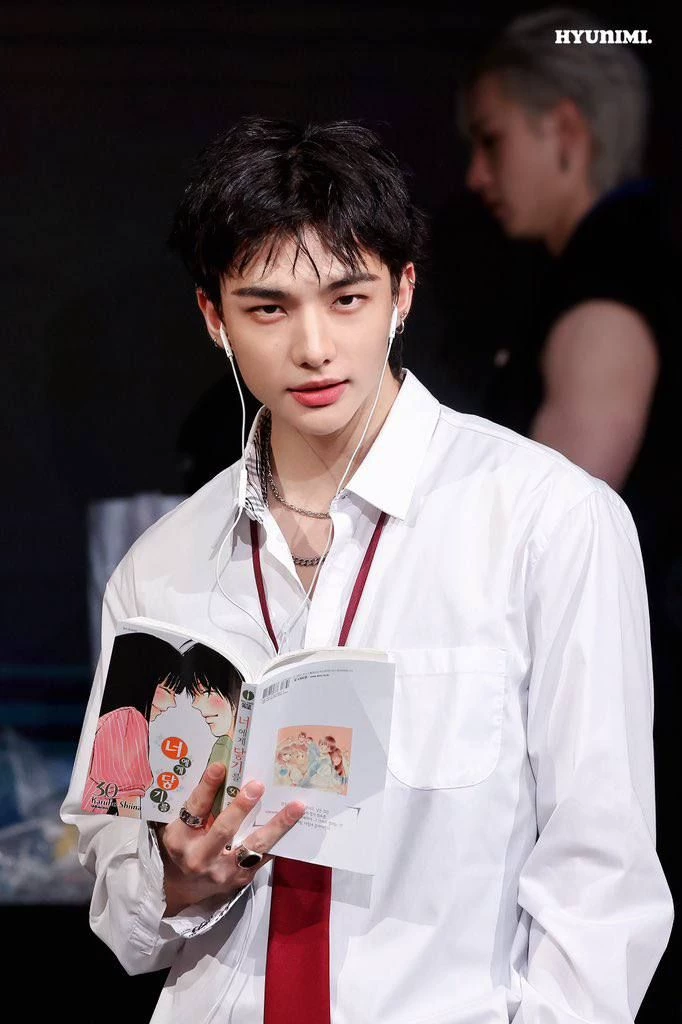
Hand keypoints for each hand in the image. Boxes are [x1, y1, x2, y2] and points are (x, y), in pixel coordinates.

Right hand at [157, 763, 304, 915]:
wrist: (186, 886)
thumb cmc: (187, 844)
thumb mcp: (182, 825)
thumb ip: (202, 804)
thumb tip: (227, 771)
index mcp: (180, 838)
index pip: (195, 808)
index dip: (207, 787)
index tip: (220, 767)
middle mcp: (200, 857)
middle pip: (223, 830)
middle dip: (241, 807)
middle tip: (257, 786)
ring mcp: (223, 871)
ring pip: (254, 845)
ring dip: (277, 825)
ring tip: (295, 807)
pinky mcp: (242, 877)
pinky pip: (264, 855)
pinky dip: (279, 838)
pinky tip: (294, 823)